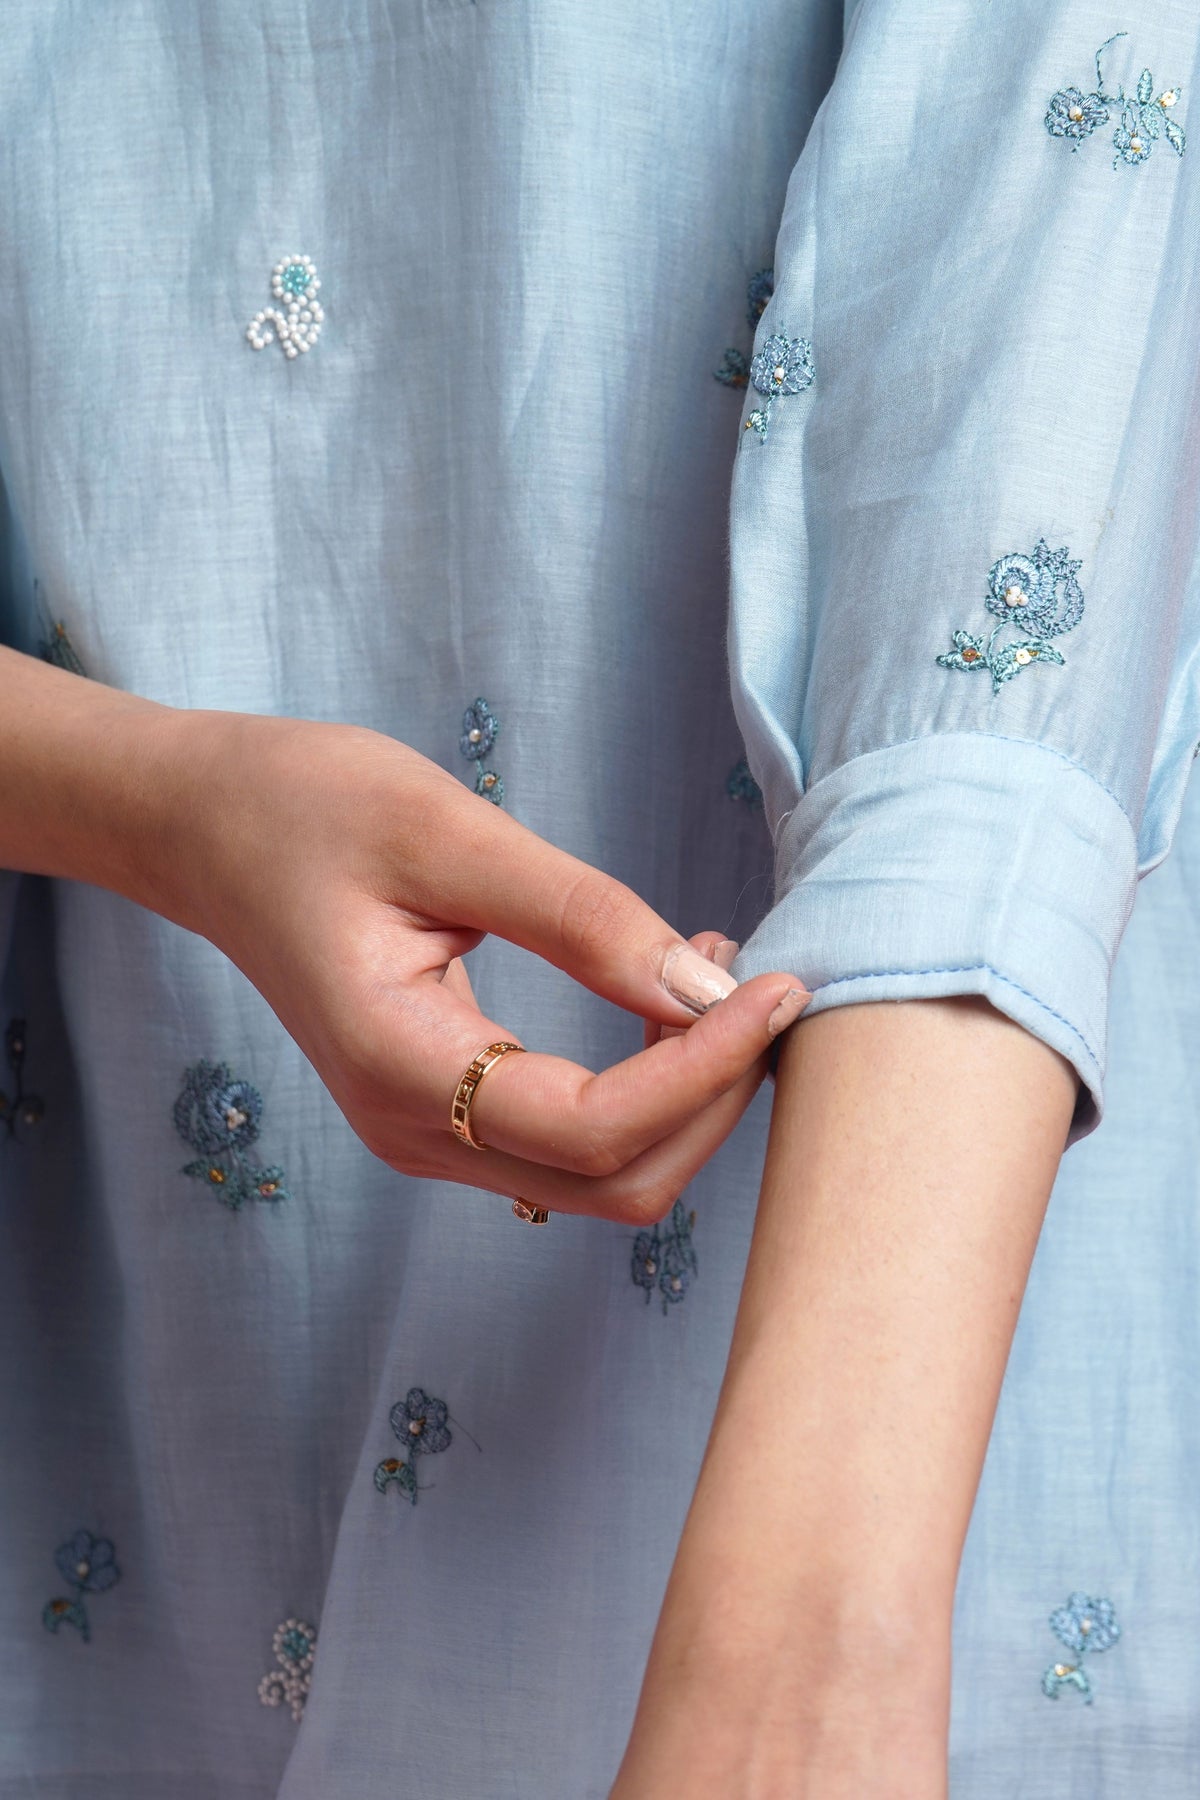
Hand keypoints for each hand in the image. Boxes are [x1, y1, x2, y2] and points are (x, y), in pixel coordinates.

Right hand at [133, 709, 807, 1220]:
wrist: (210, 829)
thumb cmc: (306, 807)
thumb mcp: (445, 833)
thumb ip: (578, 915)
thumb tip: (704, 984)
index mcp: (398, 1065)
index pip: (594, 1128)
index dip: (705, 1070)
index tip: (778, 984)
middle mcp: (414, 1131)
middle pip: (616, 1181)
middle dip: (715, 1096)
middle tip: (766, 979)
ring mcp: (427, 1135)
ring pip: (603, 1175)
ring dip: (688, 1094)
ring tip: (720, 970)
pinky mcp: (446, 1112)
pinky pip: (573, 1140)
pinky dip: (647, 1086)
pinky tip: (664, 992)